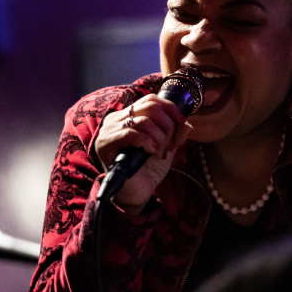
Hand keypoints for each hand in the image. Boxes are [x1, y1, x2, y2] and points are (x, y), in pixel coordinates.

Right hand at [94, 95, 191, 213]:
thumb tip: (187, 124)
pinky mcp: (105, 144)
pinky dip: (147, 141)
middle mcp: (117, 119)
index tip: (181, 124)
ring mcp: (109, 130)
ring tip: (160, 152)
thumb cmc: (149, 168)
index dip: (170, 109)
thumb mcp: (168, 146)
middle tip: (170, 145)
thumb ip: (176, 133)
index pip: (151, 99)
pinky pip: (131, 133)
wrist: (137, 192)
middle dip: (168, 126)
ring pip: (143, 120)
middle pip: (150, 106)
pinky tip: (150, 152)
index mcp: (130, 115)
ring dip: (159, 137)